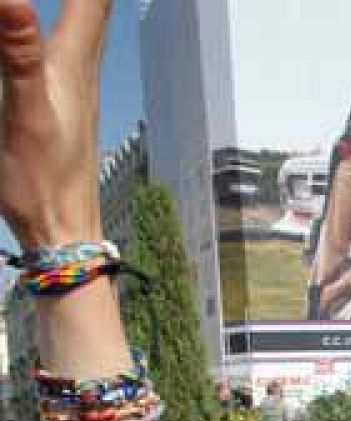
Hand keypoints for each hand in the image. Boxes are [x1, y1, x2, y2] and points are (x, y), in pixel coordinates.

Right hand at [0, 0, 110, 245]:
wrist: (60, 229)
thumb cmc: (41, 180)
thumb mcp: (23, 115)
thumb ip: (16, 57)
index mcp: (72, 63)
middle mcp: (80, 67)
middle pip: (96, 3)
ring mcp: (73, 84)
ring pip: (87, 20)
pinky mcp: (62, 100)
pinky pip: (68, 42)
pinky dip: (73, 17)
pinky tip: (58, 23)